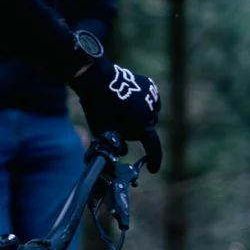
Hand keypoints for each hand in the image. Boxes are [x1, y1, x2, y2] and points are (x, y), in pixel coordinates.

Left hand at [71, 56, 163, 171]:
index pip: (152, 147)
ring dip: (141, 116)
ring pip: (150, 114)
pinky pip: (150, 100)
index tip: (152, 169)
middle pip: (147, 129)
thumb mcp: (103, 133)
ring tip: (123, 111)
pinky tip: (130, 100)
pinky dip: (143, 103)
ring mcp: (152, 97)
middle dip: (137, 131)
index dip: (154, 160)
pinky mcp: (150, 86)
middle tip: (121, 126)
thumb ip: (115, 144)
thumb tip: (123, 151)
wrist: (96, 79)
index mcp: (142, 126)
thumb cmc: (97, 108)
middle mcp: (152, 112)